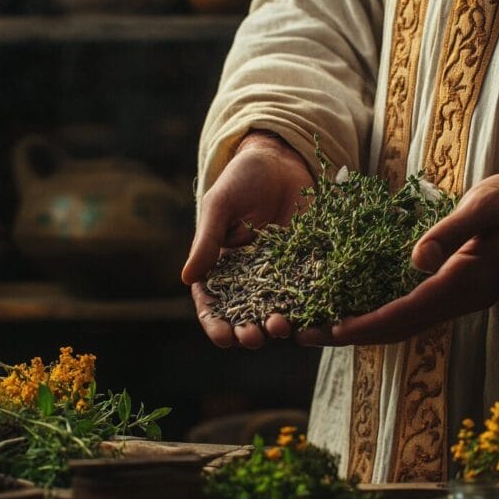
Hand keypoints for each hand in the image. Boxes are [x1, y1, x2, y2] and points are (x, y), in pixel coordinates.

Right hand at [183, 132, 313, 348]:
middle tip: (253, 338)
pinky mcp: (306, 265)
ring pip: (276, 308)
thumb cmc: (242, 179)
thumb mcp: (220, 206)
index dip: (215, 322)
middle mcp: (248, 276)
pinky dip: (307, 306)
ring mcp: (279, 273)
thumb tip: (187, 278)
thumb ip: (207, 242)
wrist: (282, 160)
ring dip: (276, 324)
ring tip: (280, 327)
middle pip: (245, 314)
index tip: (222, 336)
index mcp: (220, 265)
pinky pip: (307, 290)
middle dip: (247, 331)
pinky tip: (310, 315)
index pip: (213, 302)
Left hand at [297, 173, 498, 346]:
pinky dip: (383, 314)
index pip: (406, 313)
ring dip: (365, 328)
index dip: (367, 324)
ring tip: (322, 326)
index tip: (331, 330)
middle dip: (353, 333)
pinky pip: (415, 311)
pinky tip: (359, 307)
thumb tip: (416, 260)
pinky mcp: (459, 289)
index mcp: (466, 282)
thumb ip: (450, 232)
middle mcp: (462, 299)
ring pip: (406, 323)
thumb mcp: (484, 206)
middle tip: (307, 334)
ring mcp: (462, 298)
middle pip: (400, 328)